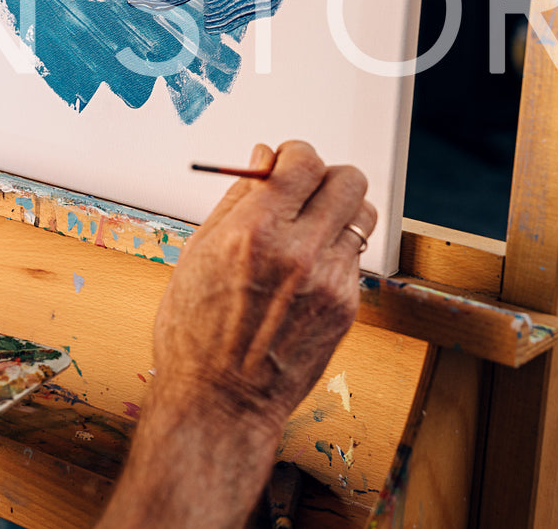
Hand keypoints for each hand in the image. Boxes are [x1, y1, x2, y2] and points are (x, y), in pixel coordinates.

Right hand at [97, 141, 373, 528]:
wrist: (220, 401)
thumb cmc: (194, 333)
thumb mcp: (198, 254)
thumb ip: (237, 199)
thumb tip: (262, 158)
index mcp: (255, 231)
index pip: (304, 160)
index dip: (294, 155)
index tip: (284, 166)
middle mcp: (299, 252)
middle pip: (347, 179)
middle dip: (325, 177)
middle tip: (303, 193)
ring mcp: (329, 281)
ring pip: (362, 215)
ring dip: (340, 211)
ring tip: (312, 229)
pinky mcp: (345, 307)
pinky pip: (354, 256)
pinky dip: (336, 252)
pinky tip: (307, 272)